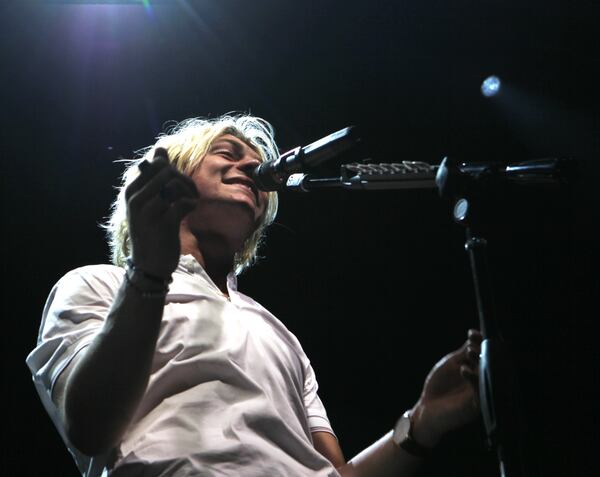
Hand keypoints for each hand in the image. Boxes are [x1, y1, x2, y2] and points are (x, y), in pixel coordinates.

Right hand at [125, 148, 198, 278]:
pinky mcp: (162, 225)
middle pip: (167, 171)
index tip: (182, 185)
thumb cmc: (152, 230)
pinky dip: (192, 204)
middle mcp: (135, 199)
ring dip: (190, 192)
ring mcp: (148, 212)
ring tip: (193, 201)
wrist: (150, 265)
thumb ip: (155, 175)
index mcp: (131, 191)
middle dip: (184, 180)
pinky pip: (183, 203)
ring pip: (175, 185)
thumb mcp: (150, 201)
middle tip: (192, 194)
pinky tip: (191, 210)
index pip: (156, 164)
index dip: (174, 170)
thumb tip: (161, 148)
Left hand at [410, 329, 482, 447]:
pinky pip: (480, 391)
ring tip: (470, 352)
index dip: (481, 342)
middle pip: (491, 363)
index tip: (473, 333)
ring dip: (480, 362)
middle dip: (484, 350)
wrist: (427, 408)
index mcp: (478, 370)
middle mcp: (482, 381)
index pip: (485, 354)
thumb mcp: (451, 364)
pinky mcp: (476, 406)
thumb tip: (474, 335)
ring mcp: (481, 394)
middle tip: (476, 341)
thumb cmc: (439, 385)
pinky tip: (464, 370)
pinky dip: (473, 379)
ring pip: (488, 376)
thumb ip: (463, 352)